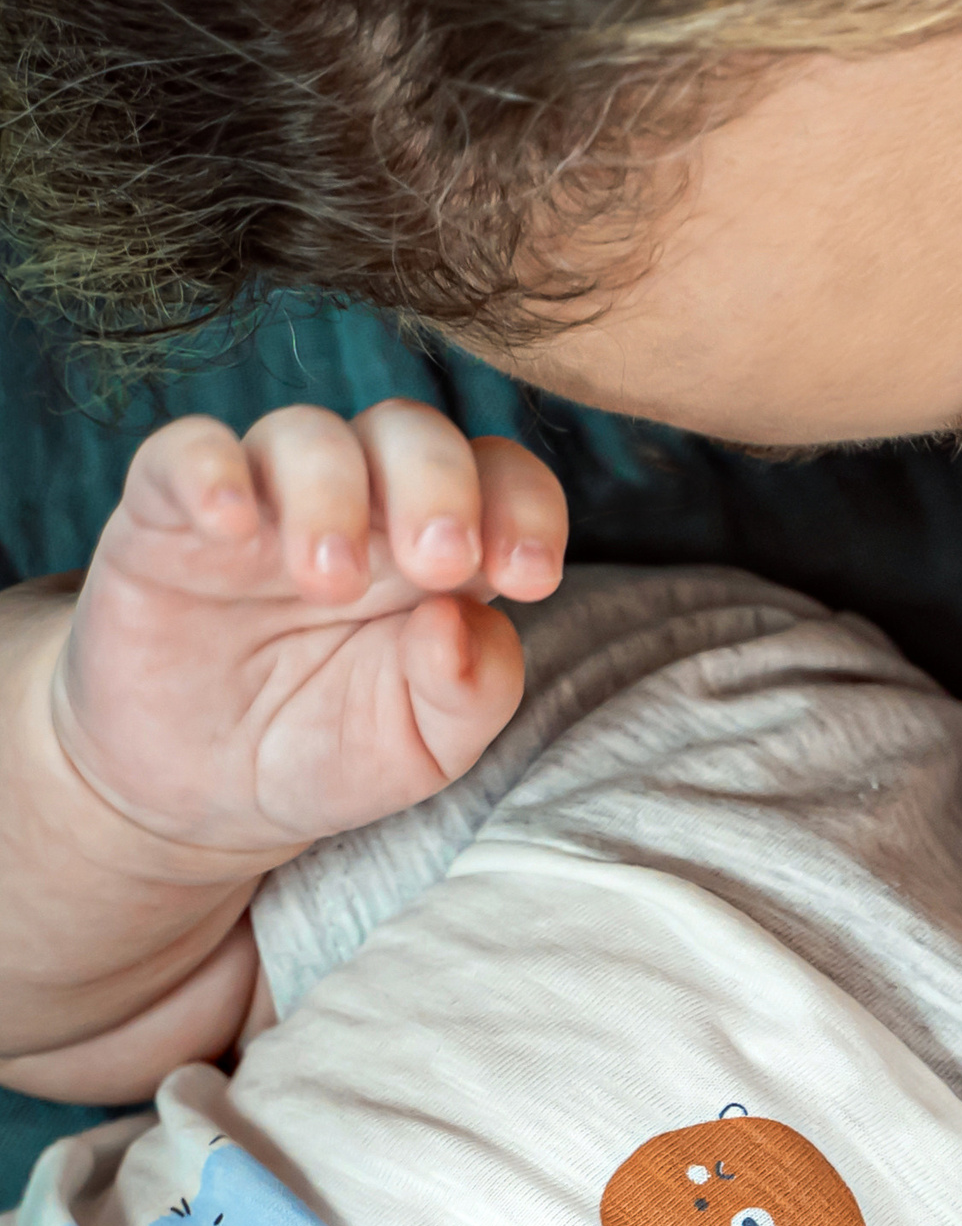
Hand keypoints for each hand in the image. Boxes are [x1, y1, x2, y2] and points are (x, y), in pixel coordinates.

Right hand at [54, 396, 564, 855]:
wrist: (202, 792)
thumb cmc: (330, 749)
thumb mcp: (424, 746)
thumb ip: (470, 691)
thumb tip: (465, 621)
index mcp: (441, 547)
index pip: (501, 479)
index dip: (525, 506)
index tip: (528, 578)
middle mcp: (361, 504)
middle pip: (410, 433)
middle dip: (438, 485)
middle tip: (436, 563)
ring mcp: (265, 500)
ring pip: (307, 434)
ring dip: (331, 494)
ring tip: (332, 583)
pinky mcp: (168, 513)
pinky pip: (185, 453)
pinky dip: (209, 471)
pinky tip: (229, 524)